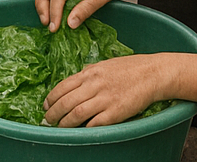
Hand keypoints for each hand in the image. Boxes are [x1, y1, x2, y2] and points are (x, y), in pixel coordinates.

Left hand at [43, 53, 165, 127]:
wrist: (151, 73)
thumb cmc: (128, 68)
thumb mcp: (104, 65)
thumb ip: (89, 73)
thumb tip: (75, 81)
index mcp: (90, 72)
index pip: (63, 86)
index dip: (51, 97)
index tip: (45, 105)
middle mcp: (94, 84)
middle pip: (66, 101)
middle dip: (53, 113)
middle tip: (47, 120)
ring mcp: (105, 99)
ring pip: (76, 113)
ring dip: (64, 123)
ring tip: (59, 128)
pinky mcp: (115, 112)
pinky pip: (95, 123)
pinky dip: (85, 128)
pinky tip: (80, 131)